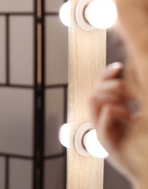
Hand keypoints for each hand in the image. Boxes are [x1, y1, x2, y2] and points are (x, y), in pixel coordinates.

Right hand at [88, 63, 147, 186]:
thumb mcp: (138, 115)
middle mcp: (100, 119)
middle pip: (94, 90)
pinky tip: (130, 118)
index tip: (119, 68)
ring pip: (93, 99)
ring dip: (113, 98)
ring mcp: (100, 129)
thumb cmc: (143, 142)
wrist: (145, 168)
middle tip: (132, 96)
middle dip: (112, 86)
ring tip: (129, 108)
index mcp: (107, 112)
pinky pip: (105, 114)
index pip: (98, 87)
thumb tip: (129, 74)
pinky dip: (118, 111)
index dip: (106, 75)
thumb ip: (133, 98)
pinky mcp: (104, 139)